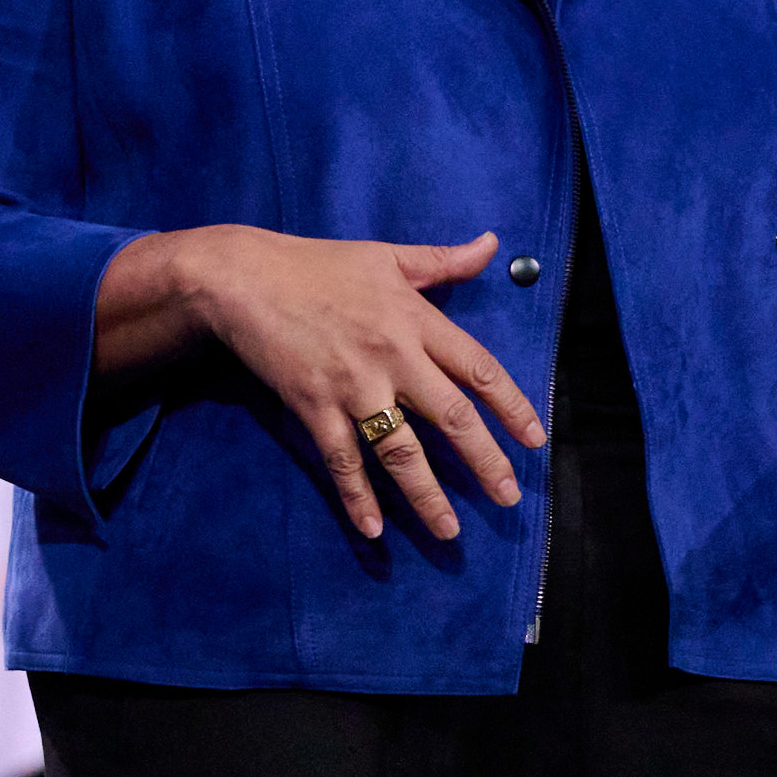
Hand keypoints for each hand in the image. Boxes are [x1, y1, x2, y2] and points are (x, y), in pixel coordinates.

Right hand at [149, 227, 542, 541]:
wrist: (241, 277)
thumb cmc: (315, 264)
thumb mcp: (385, 255)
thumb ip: (443, 260)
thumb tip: (492, 244)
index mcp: (414, 320)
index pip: (478, 369)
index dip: (512, 406)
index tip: (535, 439)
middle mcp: (392, 357)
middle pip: (450, 418)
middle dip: (484, 461)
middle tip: (507, 498)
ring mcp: (352, 386)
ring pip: (400, 450)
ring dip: (426, 495)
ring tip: (449, 531)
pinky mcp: (313, 406)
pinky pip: (342, 460)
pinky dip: (356, 496)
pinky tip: (372, 529)